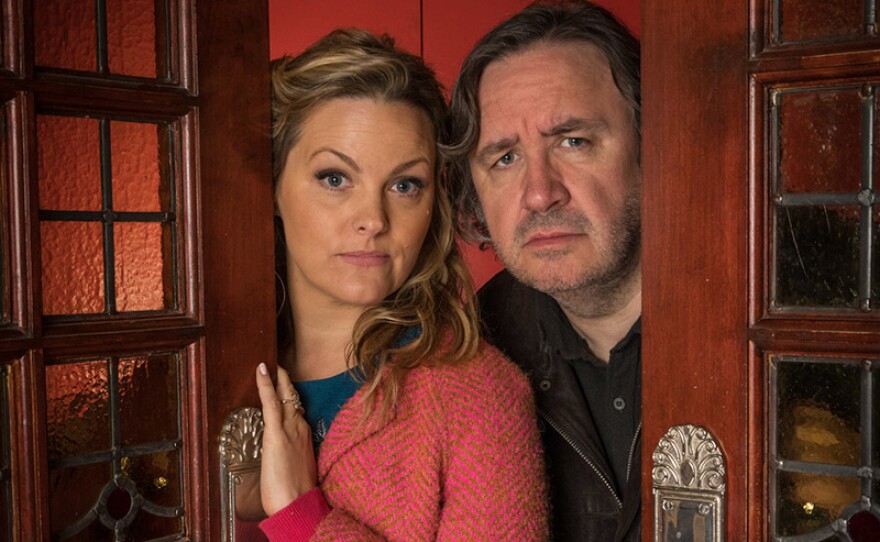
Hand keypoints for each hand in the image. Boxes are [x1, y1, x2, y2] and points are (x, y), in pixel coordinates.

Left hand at [255, 362, 316, 515]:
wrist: (298, 504)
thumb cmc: (297, 495)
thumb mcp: (296, 471)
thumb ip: (291, 458)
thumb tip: (282, 456)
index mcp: (305, 437)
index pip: (297, 410)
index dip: (292, 397)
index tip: (286, 387)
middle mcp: (300, 428)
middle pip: (294, 398)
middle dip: (286, 381)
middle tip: (280, 365)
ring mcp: (290, 429)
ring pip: (284, 395)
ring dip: (277, 378)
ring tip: (270, 363)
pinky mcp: (276, 433)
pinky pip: (271, 402)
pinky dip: (266, 384)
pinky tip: (262, 369)